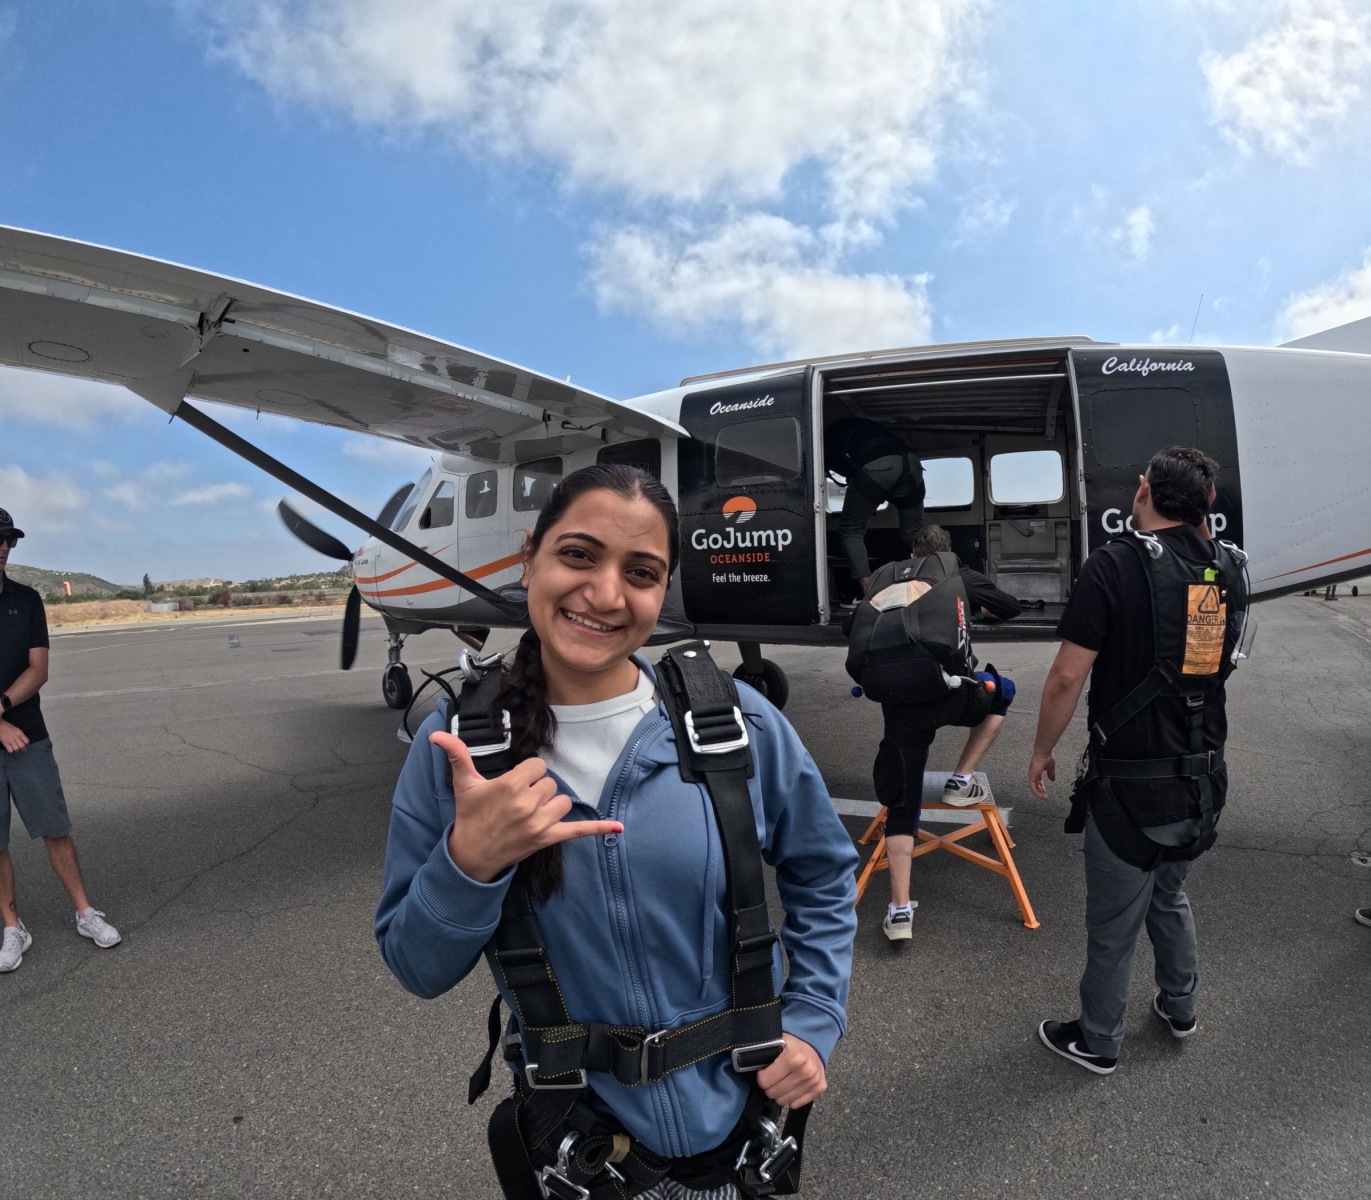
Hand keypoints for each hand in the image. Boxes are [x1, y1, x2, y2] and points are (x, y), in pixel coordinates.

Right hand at [0, 720, 27, 753]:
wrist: (1, 726)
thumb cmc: (9, 727)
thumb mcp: (18, 730)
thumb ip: (21, 735)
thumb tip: (25, 741)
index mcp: (20, 733)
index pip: (27, 741)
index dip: (27, 744)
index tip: (26, 745)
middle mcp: (16, 737)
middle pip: (22, 746)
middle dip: (23, 749)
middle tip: (22, 749)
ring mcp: (10, 741)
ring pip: (16, 749)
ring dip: (18, 751)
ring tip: (17, 750)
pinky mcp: (5, 743)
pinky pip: (10, 750)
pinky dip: (12, 751)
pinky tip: (12, 749)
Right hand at [432, 730, 621, 882]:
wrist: (471, 855)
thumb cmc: (470, 817)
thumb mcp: (463, 784)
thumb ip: (456, 755)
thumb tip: (437, 734)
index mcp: (511, 785)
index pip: (537, 765)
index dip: (528, 773)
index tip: (515, 783)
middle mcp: (528, 803)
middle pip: (551, 782)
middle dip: (537, 789)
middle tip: (518, 802)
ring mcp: (539, 823)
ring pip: (563, 800)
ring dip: (552, 804)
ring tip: (531, 813)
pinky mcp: (548, 839)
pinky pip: (579, 831)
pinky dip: (599, 829)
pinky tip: (618, 828)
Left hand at [756, 1035, 825, 1108]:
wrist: (812, 1047)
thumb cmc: (791, 1046)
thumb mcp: (776, 1044)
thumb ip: (764, 1055)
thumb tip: (749, 1066)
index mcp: (793, 1056)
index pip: (766, 1080)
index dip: (761, 1077)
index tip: (763, 1072)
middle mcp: (806, 1069)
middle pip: (774, 1093)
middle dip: (770, 1087)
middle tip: (771, 1079)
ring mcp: (814, 1080)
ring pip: (785, 1101)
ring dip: (780, 1094)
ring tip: (781, 1083)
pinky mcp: (820, 1088)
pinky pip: (797, 1104)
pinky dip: (791, 1098)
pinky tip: (791, 1087)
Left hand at [1028, 751, 1055, 800]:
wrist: (1044, 753)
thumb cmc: (1047, 757)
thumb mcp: (1050, 767)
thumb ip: (1051, 774)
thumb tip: (1052, 779)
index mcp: (1037, 771)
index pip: (1039, 781)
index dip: (1042, 787)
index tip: (1045, 792)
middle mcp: (1033, 773)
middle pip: (1036, 785)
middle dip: (1041, 791)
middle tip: (1045, 797)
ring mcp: (1032, 775)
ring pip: (1034, 787)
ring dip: (1039, 793)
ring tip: (1044, 798)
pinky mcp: (1032, 776)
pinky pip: (1033, 787)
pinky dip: (1037, 792)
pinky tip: (1041, 795)